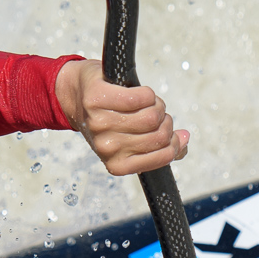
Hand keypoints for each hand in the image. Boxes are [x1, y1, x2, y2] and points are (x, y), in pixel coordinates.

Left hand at [55, 58, 189, 176]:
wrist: (74, 97)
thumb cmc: (108, 120)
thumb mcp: (130, 142)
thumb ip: (158, 147)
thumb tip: (185, 140)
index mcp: (116, 164)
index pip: (162, 156)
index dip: (174, 142)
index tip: (169, 131)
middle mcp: (107, 147)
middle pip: (159, 134)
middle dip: (165, 121)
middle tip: (156, 114)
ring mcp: (100, 124)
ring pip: (151, 116)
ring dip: (156, 105)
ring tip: (147, 103)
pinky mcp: (99, 98)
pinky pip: (140, 97)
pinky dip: (147, 93)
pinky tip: (139, 93)